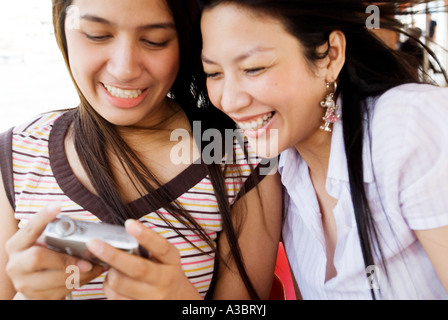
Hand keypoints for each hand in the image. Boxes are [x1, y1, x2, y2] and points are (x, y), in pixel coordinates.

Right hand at [5, 203, 104, 299]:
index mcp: (17, 244)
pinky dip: (80, 282)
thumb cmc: (45, 258)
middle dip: (66, 259)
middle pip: (38, 257)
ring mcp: (23, 282)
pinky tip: (90, 275)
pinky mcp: (35, 297)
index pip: (30, 228)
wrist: (34, 286)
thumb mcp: (45, 244)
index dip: (43, 217)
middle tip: (88, 261)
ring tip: (96, 267)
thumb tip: (87, 230)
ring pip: (53, 278)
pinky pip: (61, 290)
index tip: (57, 205)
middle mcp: (15, 263)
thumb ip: (57, 236)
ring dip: (80, 273)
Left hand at [87, 219, 202, 299]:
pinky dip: (108, 287)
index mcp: (171, 261)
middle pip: (137, 268)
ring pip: (120, 283)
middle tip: (93, 243)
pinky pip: (115, 298)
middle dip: (112, 255)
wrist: (178, 300)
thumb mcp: (165, 258)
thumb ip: (150, 246)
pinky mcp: (140, 307)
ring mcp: (153, 297)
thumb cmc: (165, 272)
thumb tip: (125, 230)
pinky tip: (114, 282)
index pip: (161, 247)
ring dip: (109, 273)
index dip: (145, 236)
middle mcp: (165, 279)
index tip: (129, 223)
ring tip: (112, 269)